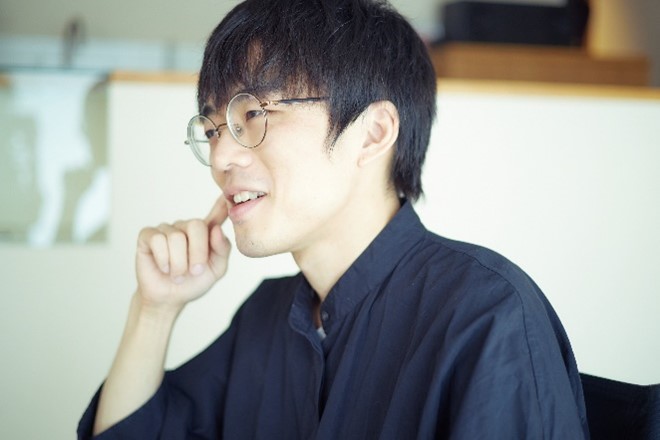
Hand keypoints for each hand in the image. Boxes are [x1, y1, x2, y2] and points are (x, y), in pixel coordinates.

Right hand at [134, 197, 230, 311]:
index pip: (216, 214)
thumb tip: (217, 230)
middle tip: (194, 271)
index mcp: (205, 233)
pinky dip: (163, 259)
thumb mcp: (216, 270)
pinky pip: (158, 240)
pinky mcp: (148, 235)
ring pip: (176, 237)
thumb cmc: (193, 283)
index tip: (227, 193)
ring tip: (177, 275)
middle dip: (198, 252)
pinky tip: (163, 268)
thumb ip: (222, 250)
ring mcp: (167, 229)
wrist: (169, 299)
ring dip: (179, 263)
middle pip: (196, 225)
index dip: (221, 203)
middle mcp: (186, 227)